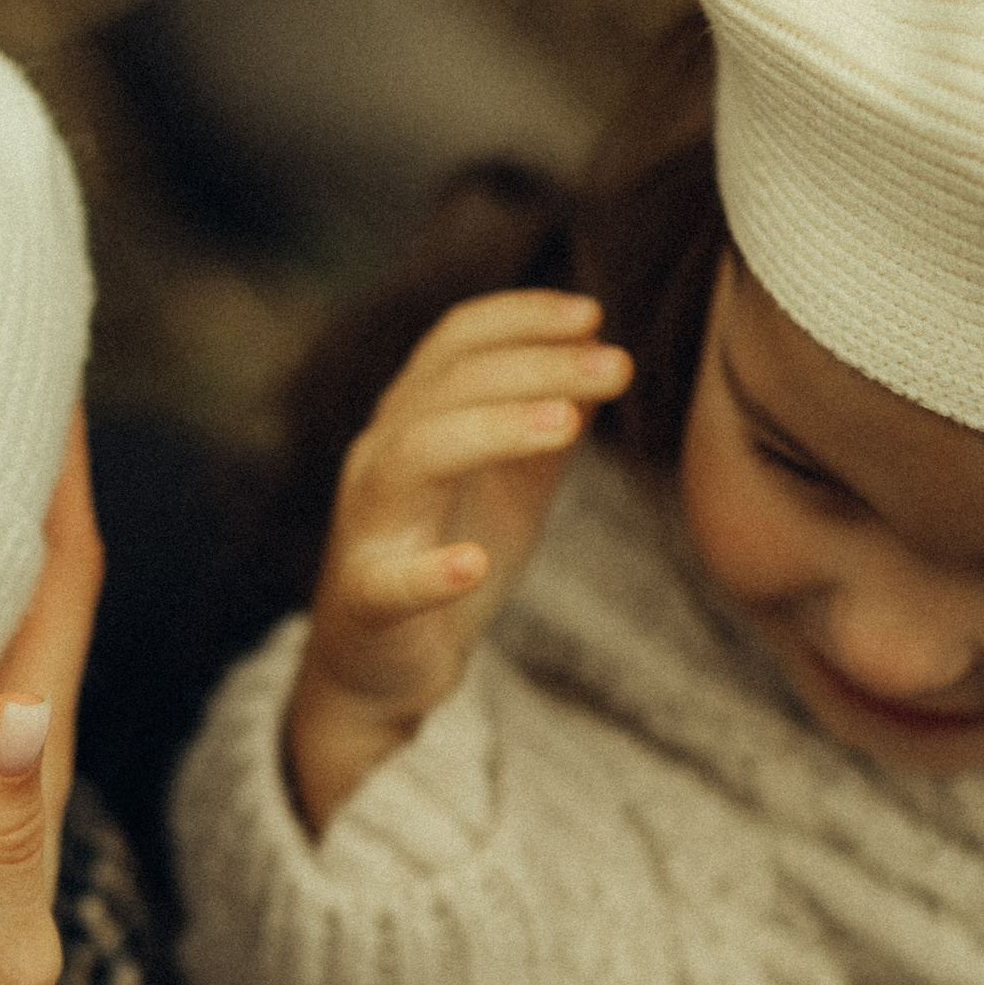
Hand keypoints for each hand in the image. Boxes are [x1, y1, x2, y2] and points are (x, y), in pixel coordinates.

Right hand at [284, 289, 629, 835]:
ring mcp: (367, 528)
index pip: (454, 344)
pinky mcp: (368, 601)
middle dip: (534, 368)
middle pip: (446, 388)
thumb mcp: (508, 485)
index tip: (593, 315)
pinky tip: (473, 563)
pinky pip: (390, 581)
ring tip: (567, 426)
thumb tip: (603, 359)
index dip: (519, 318)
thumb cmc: (442, 558)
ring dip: (491, 432)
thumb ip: (546, 424)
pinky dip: (431, 572)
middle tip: (616, 366)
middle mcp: (381, 459)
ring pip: (414, 457)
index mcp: (412, 422)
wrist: (376, 669)